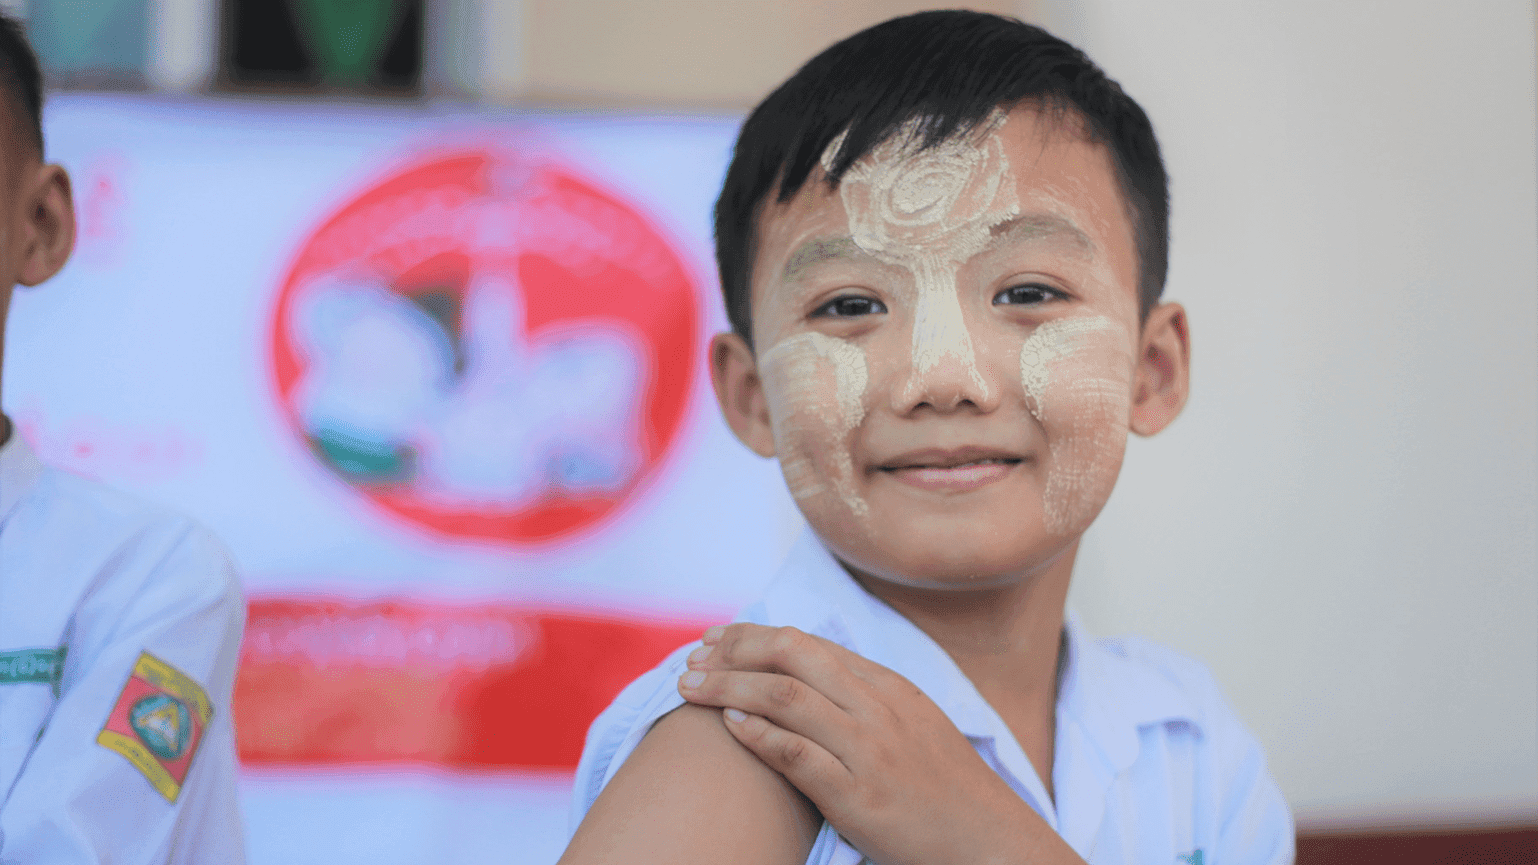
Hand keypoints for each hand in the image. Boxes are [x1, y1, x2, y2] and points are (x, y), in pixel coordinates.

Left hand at [676, 623, 1084, 864]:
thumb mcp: (913, 722)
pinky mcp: (860, 796)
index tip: (715, 640)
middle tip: (691, 661)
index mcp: (889, 686)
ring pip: (786, 699)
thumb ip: (865, 695)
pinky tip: (730, 728)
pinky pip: (798, 755)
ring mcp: (869, 751)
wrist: (987, 839)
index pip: (808, 644)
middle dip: (733, 652)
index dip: (754, 637)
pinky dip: (759, 736)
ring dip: (729, 688)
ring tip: (690, 690)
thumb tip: (808, 671)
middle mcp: (878, 709)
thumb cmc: (944, 787)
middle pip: (791, 657)